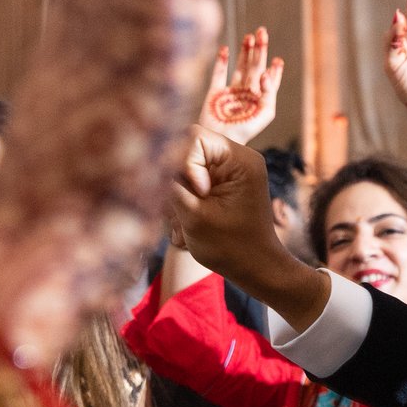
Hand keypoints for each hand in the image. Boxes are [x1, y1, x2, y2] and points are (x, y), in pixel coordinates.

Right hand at [171, 126, 288, 280]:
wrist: (256, 270)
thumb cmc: (231, 248)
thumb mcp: (194, 216)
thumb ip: (171, 185)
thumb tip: (150, 160)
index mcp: (241, 159)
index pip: (194, 137)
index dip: (185, 163)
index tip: (200, 194)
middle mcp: (238, 158)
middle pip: (186, 150)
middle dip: (178, 181)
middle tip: (186, 211)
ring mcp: (230, 171)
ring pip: (184, 168)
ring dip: (178, 195)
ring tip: (187, 223)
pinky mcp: (222, 184)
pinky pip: (191, 181)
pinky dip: (184, 201)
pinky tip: (188, 224)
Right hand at [202, 27, 282, 145]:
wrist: (220, 140)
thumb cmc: (246, 130)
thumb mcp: (265, 113)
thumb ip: (269, 92)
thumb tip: (265, 72)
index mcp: (260, 99)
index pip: (269, 80)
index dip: (274, 69)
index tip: (278, 60)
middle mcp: (246, 93)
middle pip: (254, 67)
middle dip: (259, 50)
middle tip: (263, 32)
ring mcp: (230, 91)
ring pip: (239, 66)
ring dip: (244, 51)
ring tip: (250, 36)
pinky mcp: (215, 92)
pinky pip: (218, 73)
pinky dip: (221, 60)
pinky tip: (226, 49)